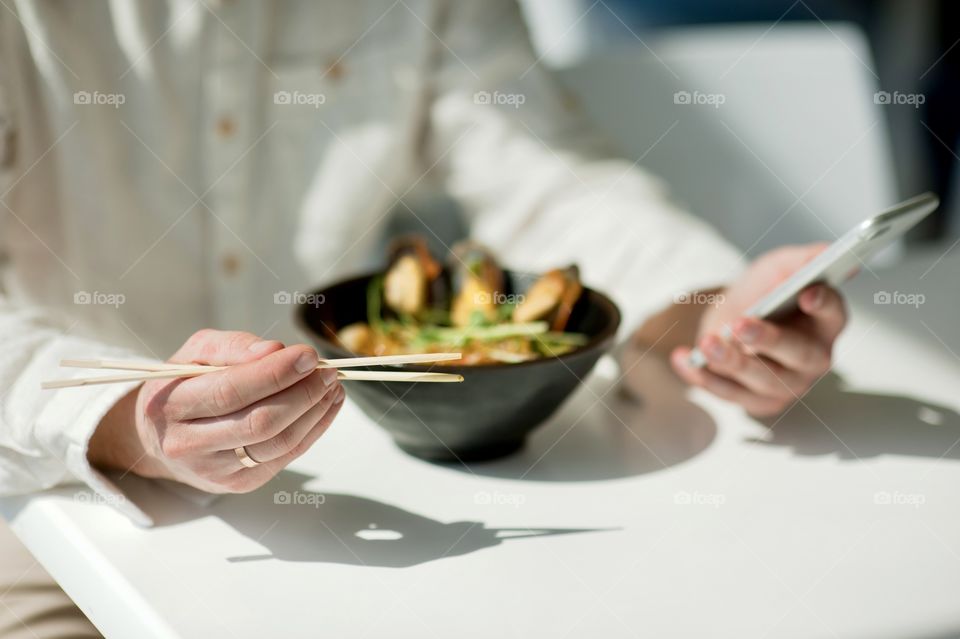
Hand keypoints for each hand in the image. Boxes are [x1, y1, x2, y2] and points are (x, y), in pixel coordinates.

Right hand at [89, 330, 344, 492]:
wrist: (159, 438)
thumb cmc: (183, 386)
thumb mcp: (196, 354)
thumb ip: (233, 347)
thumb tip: (274, 350)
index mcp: (172, 405)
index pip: (231, 391)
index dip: (275, 373)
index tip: (308, 355)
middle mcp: (188, 444)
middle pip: (261, 422)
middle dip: (303, 393)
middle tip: (328, 371)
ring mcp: (215, 470)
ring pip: (278, 443)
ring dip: (314, 412)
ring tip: (332, 385)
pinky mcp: (239, 484)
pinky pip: (286, 456)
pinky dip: (314, 428)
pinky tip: (326, 405)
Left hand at [670, 243, 846, 416]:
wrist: (733, 316)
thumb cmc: (764, 292)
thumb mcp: (779, 267)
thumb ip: (802, 258)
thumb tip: (828, 251)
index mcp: (826, 322)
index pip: (833, 313)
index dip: (824, 304)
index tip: (807, 293)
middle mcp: (814, 358)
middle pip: (799, 354)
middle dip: (769, 339)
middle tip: (740, 324)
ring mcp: (788, 384)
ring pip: (763, 380)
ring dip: (732, 362)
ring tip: (707, 343)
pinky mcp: (759, 401)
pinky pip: (731, 393)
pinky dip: (705, 378)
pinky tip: (684, 360)